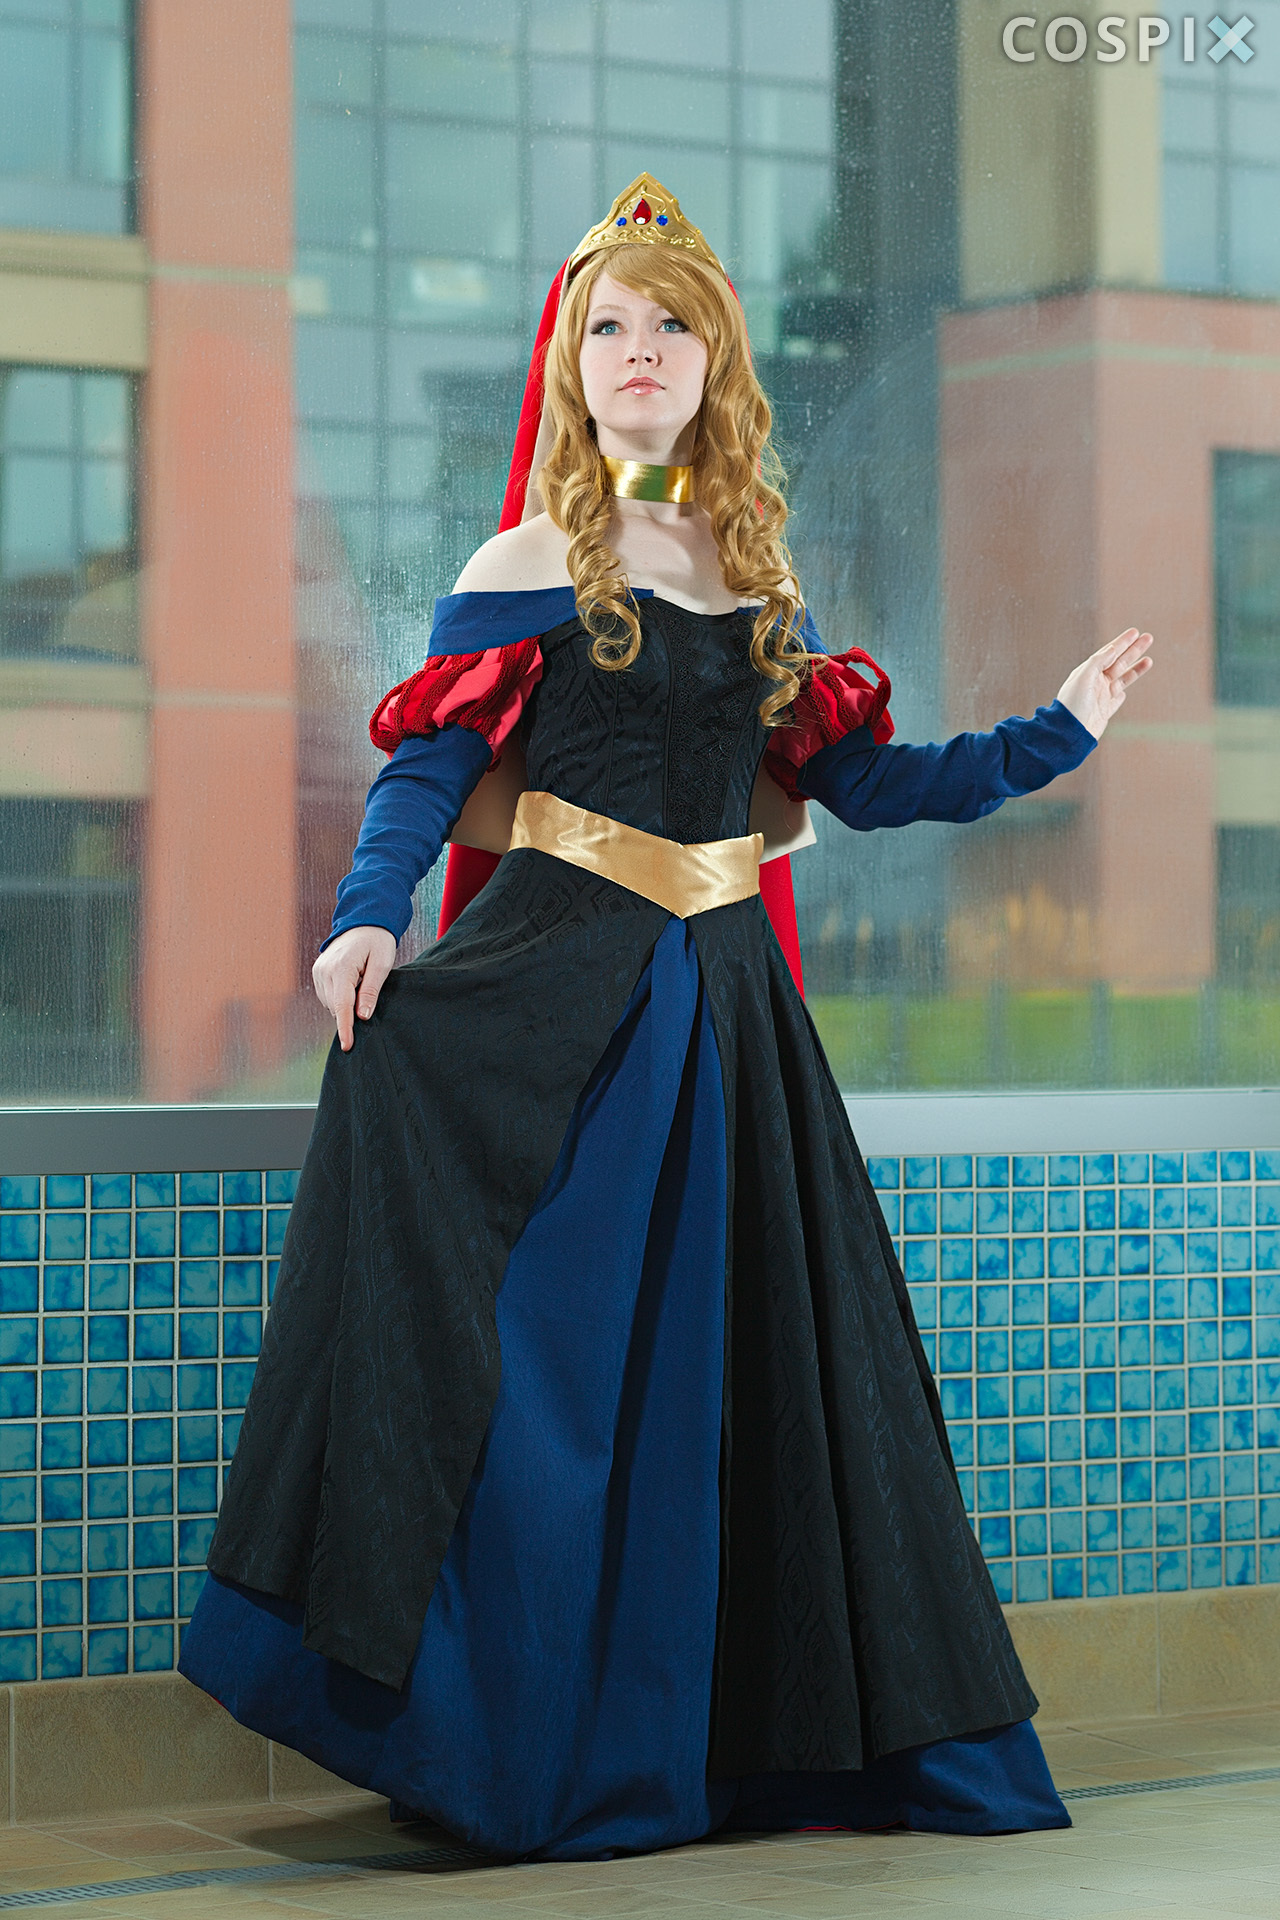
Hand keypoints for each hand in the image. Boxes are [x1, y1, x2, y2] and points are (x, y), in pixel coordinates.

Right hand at [312, 926, 396, 1051]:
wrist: (363, 921)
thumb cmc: (377, 941)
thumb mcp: (382, 964)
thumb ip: (371, 990)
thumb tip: (362, 1016)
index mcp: (341, 968)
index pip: (342, 1005)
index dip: (345, 1028)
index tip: (347, 1046)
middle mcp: (325, 970)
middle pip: (336, 1007)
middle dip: (351, 1013)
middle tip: (369, 997)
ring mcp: (319, 971)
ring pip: (331, 1003)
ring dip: (346, 1004)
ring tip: (361, 983)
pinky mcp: (318, 972)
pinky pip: (328, 996)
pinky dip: (340, 998)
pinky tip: (352, 986)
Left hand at [1055, 628, 1153, 739]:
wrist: (1069, 732)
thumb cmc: (1073, 704)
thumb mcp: (1084, 678)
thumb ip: (1098, 662)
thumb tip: (1112, 649)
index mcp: (1088, 672)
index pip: (1109, 653)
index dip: (1122, 642)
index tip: (1135, 632)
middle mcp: (1095, 683)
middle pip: (1119, 662)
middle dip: (1133, 650)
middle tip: (1148, 638)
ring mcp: (1101, 697)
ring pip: (1122, 680)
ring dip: (1135, 669)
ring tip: (1149, 660)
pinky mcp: (1104, 712)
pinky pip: (1115, 701)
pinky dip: (1121, 695)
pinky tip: (1124, 692)